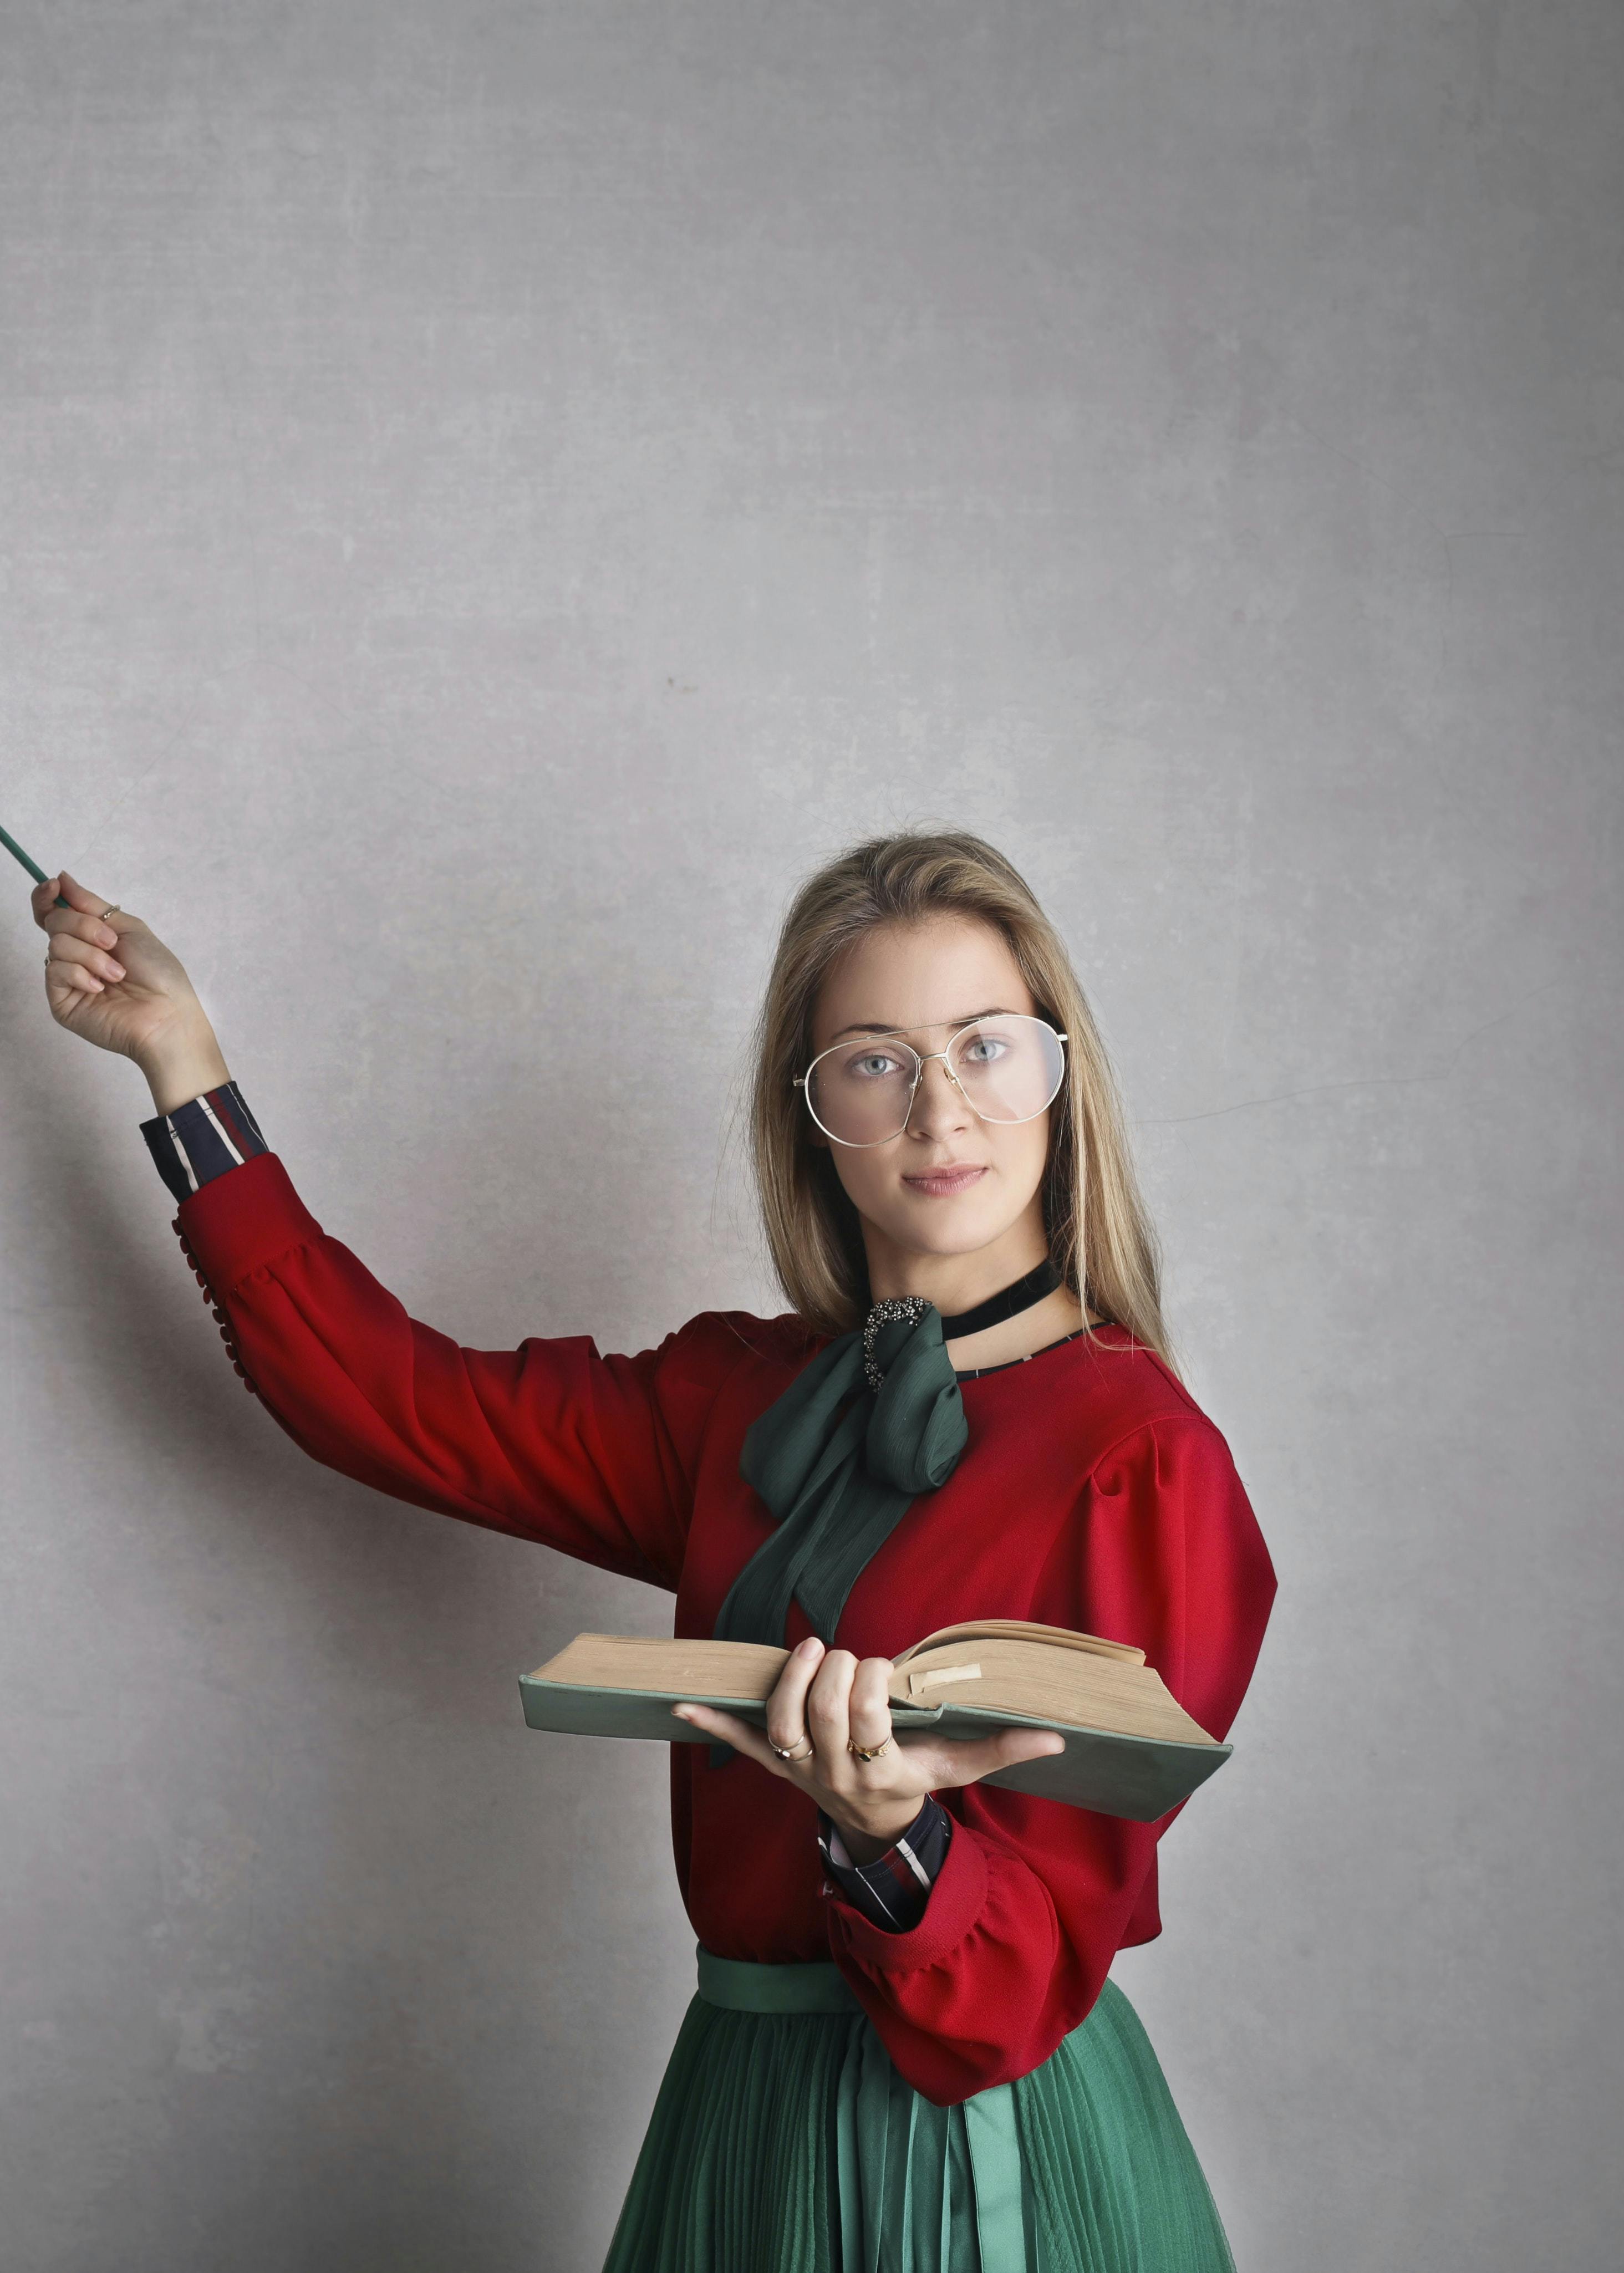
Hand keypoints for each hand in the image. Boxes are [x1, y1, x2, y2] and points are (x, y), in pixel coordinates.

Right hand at [32, 868, 227, 1100]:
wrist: (167, 1014)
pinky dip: (81, 973)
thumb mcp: (129, 928)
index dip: (47, 896)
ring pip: (55, 945)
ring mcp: (67, 979)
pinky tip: (100, 988)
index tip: (54, 885)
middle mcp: (76, 956)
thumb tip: (63, 879)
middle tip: (112, 944)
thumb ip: (92, 905)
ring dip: (91, 954)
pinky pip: (55, 971)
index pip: (55, 912)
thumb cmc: (158, 973)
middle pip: (54, 922)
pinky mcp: (61, 1001)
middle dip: (84, 926)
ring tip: (117, 974)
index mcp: (91, 937)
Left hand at [672, 1637, 1064, 1863]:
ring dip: (788, 1680)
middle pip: (820, 1715)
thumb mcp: (958, 1769)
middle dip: (835, 1673)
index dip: (872, 1685)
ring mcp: (798, 1770)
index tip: (885, 1667)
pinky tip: (682, 1701)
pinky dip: (711, 1722)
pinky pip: (738, 1744)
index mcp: (879, 1773)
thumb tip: (1055, 1737)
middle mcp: (832, 1774)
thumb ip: (1003, 1749)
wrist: (872, 1831)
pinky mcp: (773, 1763)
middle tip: (851, 1655)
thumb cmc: (916, 1784)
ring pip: (779, 1723)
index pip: (867, 1722)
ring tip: (811, 1649)